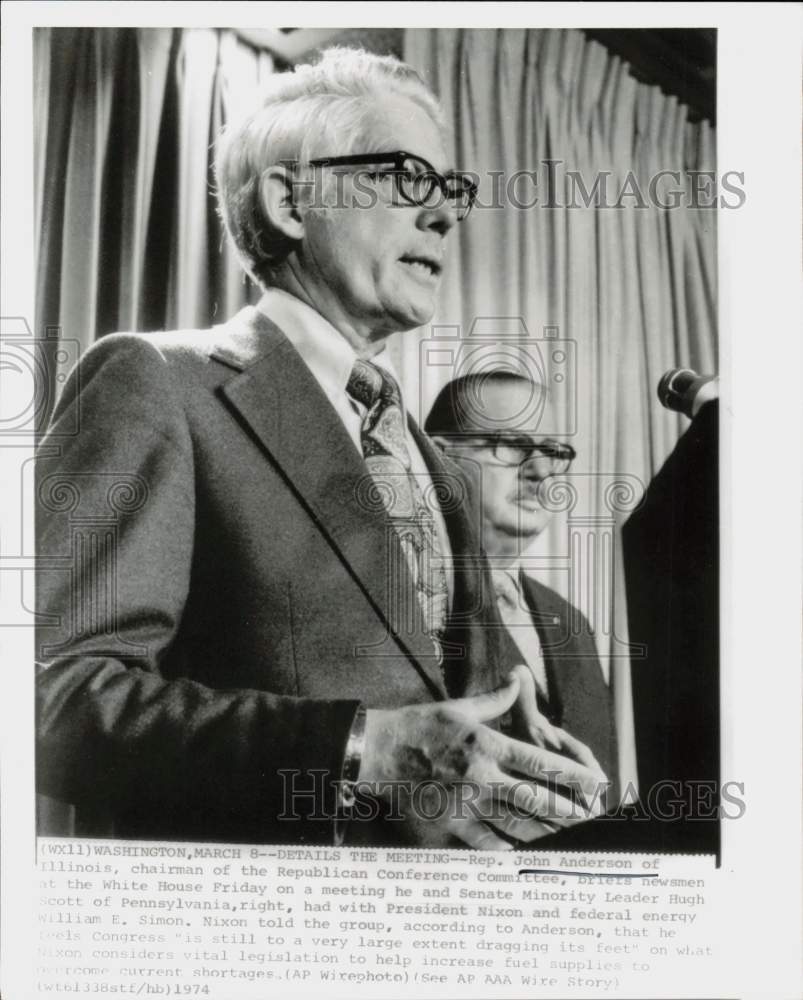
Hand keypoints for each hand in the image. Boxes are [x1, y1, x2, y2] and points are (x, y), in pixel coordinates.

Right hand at [361, 674, 607, 849]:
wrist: (377, 751)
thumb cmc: (419, 725)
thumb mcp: (459, 707)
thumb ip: (495, 699)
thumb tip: (518, 679)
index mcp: (487, 744)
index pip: (539, 761)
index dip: (572, 774)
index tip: (596, 783)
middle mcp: (481, 776)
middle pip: (535, 797)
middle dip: (568, 809)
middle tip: (593, 818)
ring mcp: (465, 803)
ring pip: (515, 823)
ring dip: (545, 832)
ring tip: (569, 838)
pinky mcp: (448, 823)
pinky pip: (483, 843)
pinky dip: (505, 849)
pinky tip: (523, 854)